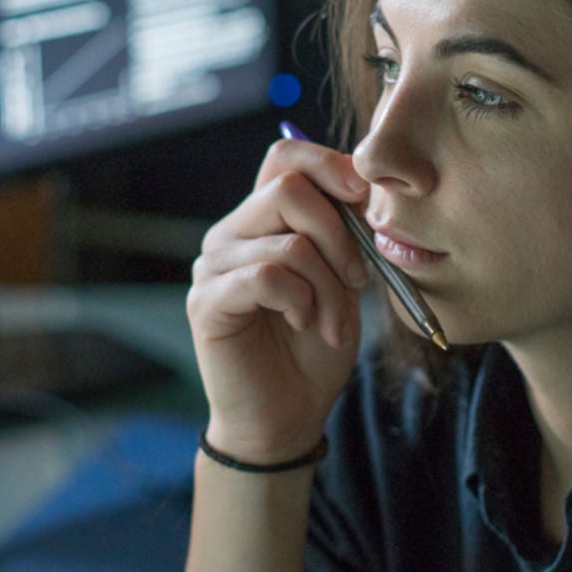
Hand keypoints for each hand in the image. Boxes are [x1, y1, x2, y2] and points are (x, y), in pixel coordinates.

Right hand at [187, 135, 371, 463]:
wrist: (288, 415)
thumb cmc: (316, 347)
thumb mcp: (343, 280)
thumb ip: (345, 231)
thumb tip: (364, 181)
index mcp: (262, 219)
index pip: (284, 156)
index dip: (329, 163)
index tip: (366, 197)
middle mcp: (231, 233)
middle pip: (288, 187)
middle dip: (340, 233)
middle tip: (358, 280)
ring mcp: (213, 265)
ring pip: (288, 240)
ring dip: (328, 285)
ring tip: (332, 322)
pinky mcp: (206, 301)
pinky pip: (267, 277)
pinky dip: (301, 301)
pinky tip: (304, 324)